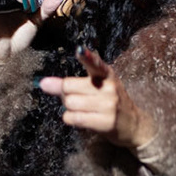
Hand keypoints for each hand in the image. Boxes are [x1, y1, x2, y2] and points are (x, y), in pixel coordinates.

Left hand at [37, 48, 157, 150]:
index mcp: (107, 74)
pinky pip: (74, 118)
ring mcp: (108, 106)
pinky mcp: (106, 122)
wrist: (133, 125)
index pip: (95, 63)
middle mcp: (109, 88)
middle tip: (76, 98)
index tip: (80, 50)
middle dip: (65, 94)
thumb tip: (43, 83)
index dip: (86, 57)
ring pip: (70, 103)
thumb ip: (71, 83)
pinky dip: (71, 119)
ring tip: (82, 110)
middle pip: (69, 86)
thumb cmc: (109, 102)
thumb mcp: (97, 86)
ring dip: (68, 108)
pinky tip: (82, 118)